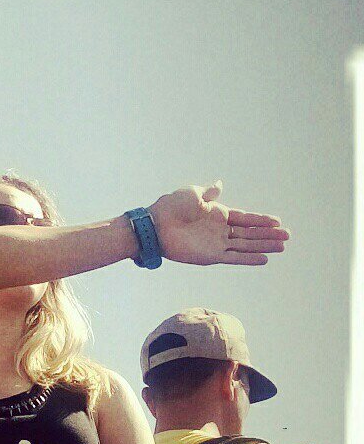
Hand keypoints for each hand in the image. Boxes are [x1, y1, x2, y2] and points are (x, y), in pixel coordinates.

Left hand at [148, 183, 287, 268]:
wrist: (156, 225)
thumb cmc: (172, 207)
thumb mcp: (193, 194)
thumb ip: (209, 193)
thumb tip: (219, 184)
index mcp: (218, 214)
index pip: (245, 218)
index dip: (261, 220)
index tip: (278, 222)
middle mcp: (220, 230)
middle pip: (250, 233)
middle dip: (268, 235)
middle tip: (288, 236)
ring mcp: (216, 244)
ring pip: (246, 246)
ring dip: (264, 246)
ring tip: (282, 247)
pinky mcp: (210, 256)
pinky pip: (234, 258)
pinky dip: (248, 259)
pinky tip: (264, 259)